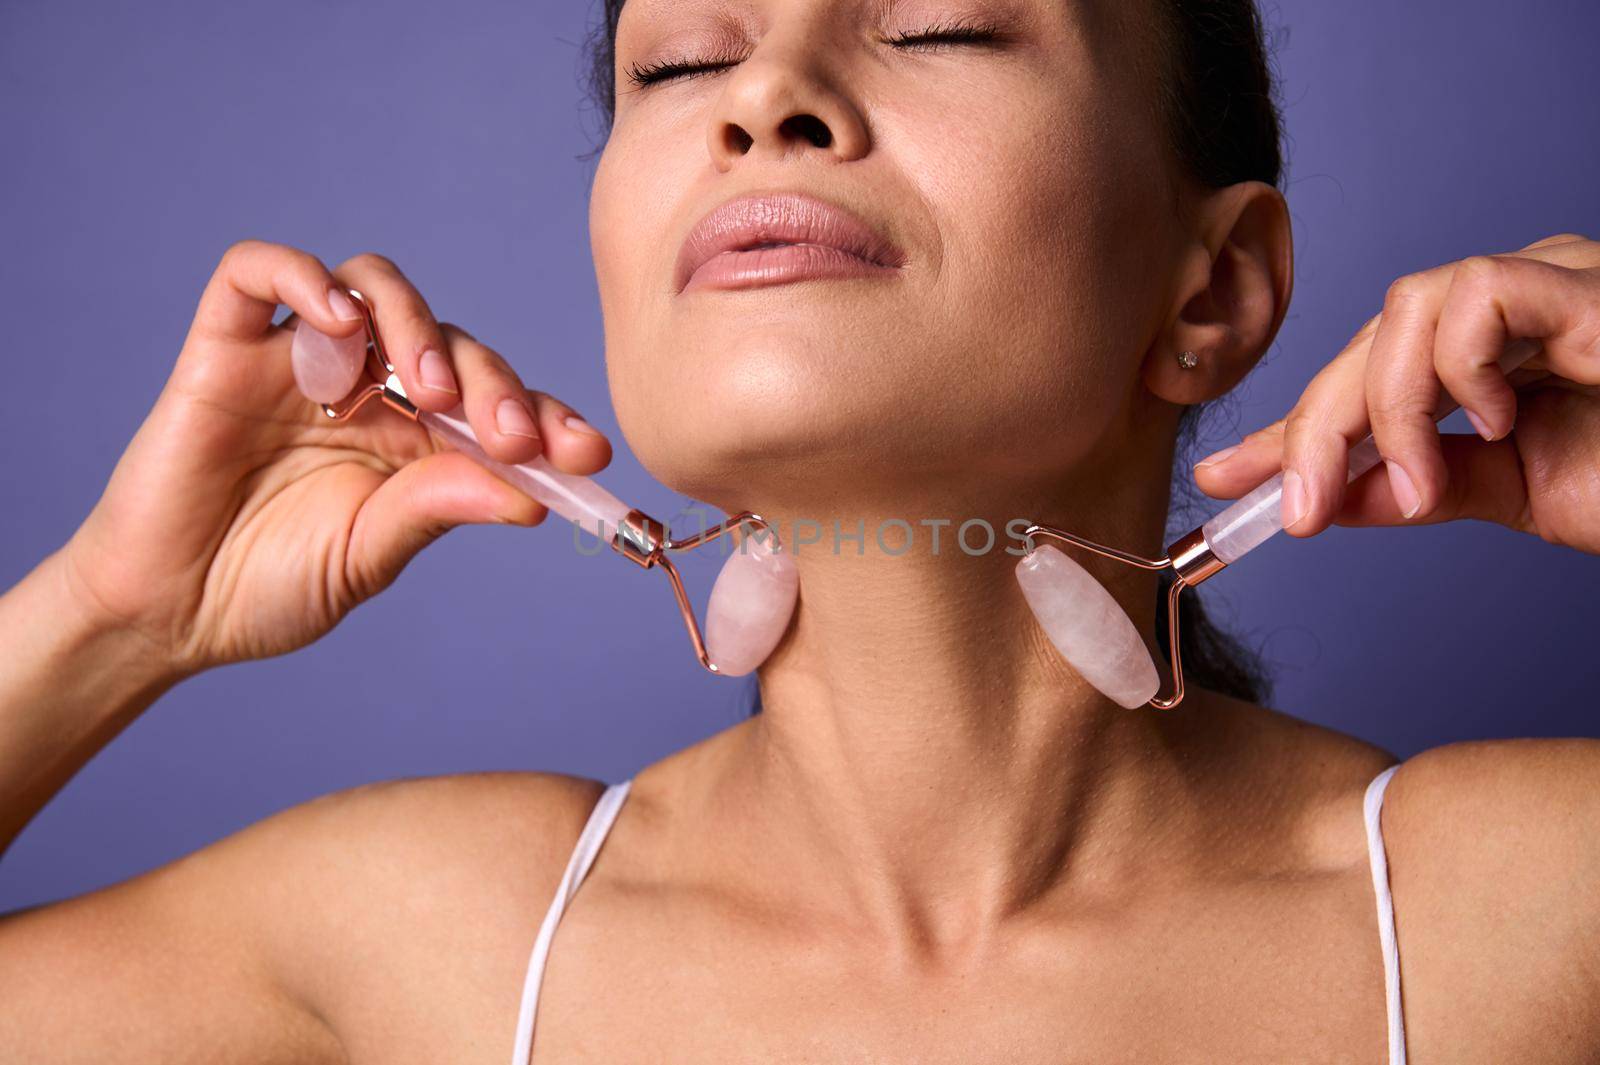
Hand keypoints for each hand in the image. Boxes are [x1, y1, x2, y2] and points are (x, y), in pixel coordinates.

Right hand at [57, 240, 612, 676]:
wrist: (167, 613)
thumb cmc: (271, 586)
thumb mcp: (370, 554)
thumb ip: (437, 509)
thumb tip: (530, 494)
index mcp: (414, 439)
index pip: (495, 403)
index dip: (548, 417)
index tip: (588, 453)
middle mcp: (366, 388)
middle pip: (448, 341)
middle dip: (491, 383)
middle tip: (508, 437)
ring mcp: (298, 361)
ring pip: (372, 286)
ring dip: (415, 324)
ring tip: (429, 390)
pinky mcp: (223, 349)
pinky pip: (257, 274)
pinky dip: (301, 276)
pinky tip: (338, 317)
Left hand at [1192, 233, 1599, 554]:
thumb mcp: (1505, 493)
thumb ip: (1408, 486)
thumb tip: (1311, 499)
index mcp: (1488, 350)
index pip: (1364, 370)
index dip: (1292, 426)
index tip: (1223, 484)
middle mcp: (1512, 305)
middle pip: (1370, 337)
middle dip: (1315, 429)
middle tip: (1298, 514)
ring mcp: (1551, 285)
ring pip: (1407, 308)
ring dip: (1389, 410)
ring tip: (1424, 489)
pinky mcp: (1585, 287)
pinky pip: (1477, 293)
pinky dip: (1458, 367)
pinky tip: (1497, 420)